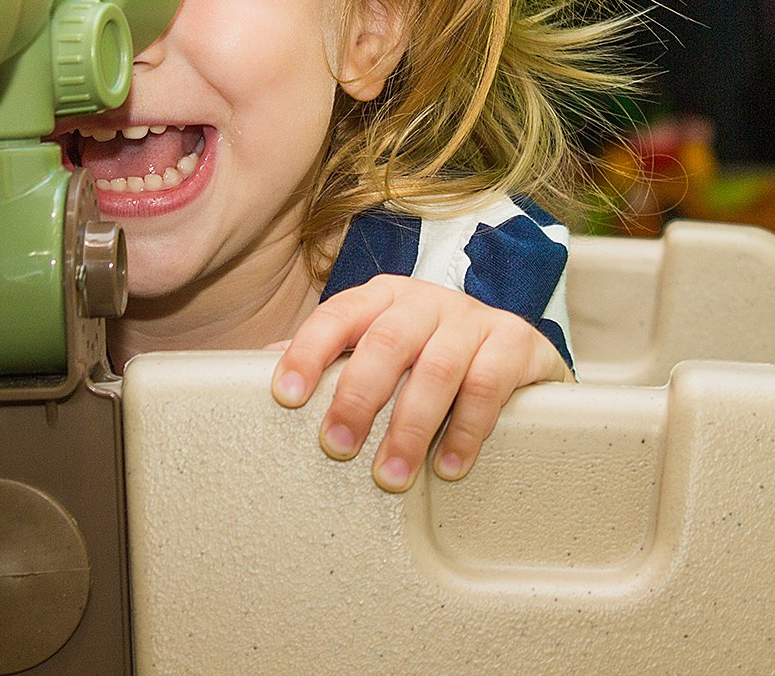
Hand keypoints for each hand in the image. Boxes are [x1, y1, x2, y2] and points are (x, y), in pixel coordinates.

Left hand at [271, 275, 570, 492]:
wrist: (515, 349)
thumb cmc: (428, 353)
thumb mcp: (379, 347)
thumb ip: (330, 356)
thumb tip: (257, 367)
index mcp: (382, 298)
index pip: (338, 315)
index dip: (309, 351)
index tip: (286, 395)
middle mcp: (426, 301)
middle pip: (387, 341)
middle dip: (358, 397)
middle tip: (337, 448)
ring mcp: (473, 319)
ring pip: (438, 368)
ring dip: (410, 427)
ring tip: (390, 477)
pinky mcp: (516, 343)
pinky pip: (488, 385)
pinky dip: (465, 430)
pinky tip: (447, 467)